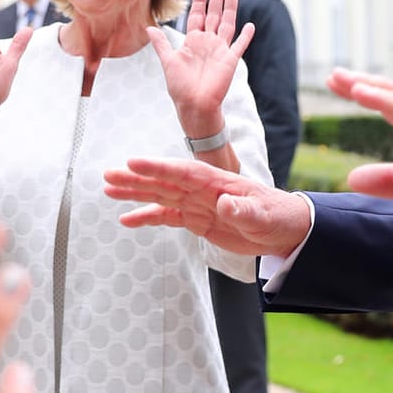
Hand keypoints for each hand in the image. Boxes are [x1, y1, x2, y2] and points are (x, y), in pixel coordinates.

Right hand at [103, 157, 310, 257]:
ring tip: (108, 190)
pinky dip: (146, 217)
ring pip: (159, 195)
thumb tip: (226, 204)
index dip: (157, 167)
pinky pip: (166, 217)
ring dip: (135, 193)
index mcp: (216, 182)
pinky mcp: (196, 219)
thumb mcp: (263, 216)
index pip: (182, 172)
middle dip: (136, 179)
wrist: (284, 229)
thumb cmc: (276, 216)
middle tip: (108, 175)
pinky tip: (126, 219)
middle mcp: (201, 190)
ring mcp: (196, 203)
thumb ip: (243, 210)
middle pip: (163, 181)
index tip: (133, 163)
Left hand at [150, 0, 253, 135]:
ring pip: (227, 25)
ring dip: (230, 10)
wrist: (193, 105)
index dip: (199, 2)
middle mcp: (208, 43)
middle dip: (215, 0)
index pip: (197, 16)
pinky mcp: (230, 60)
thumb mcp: (168, 61)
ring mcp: (220, 51)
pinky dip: (245, 36)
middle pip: (213, 16)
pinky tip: (250, 25)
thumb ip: (161, 44)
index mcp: (193, 42)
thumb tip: (149, 28)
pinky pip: (239, 45)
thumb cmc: (180, 87)